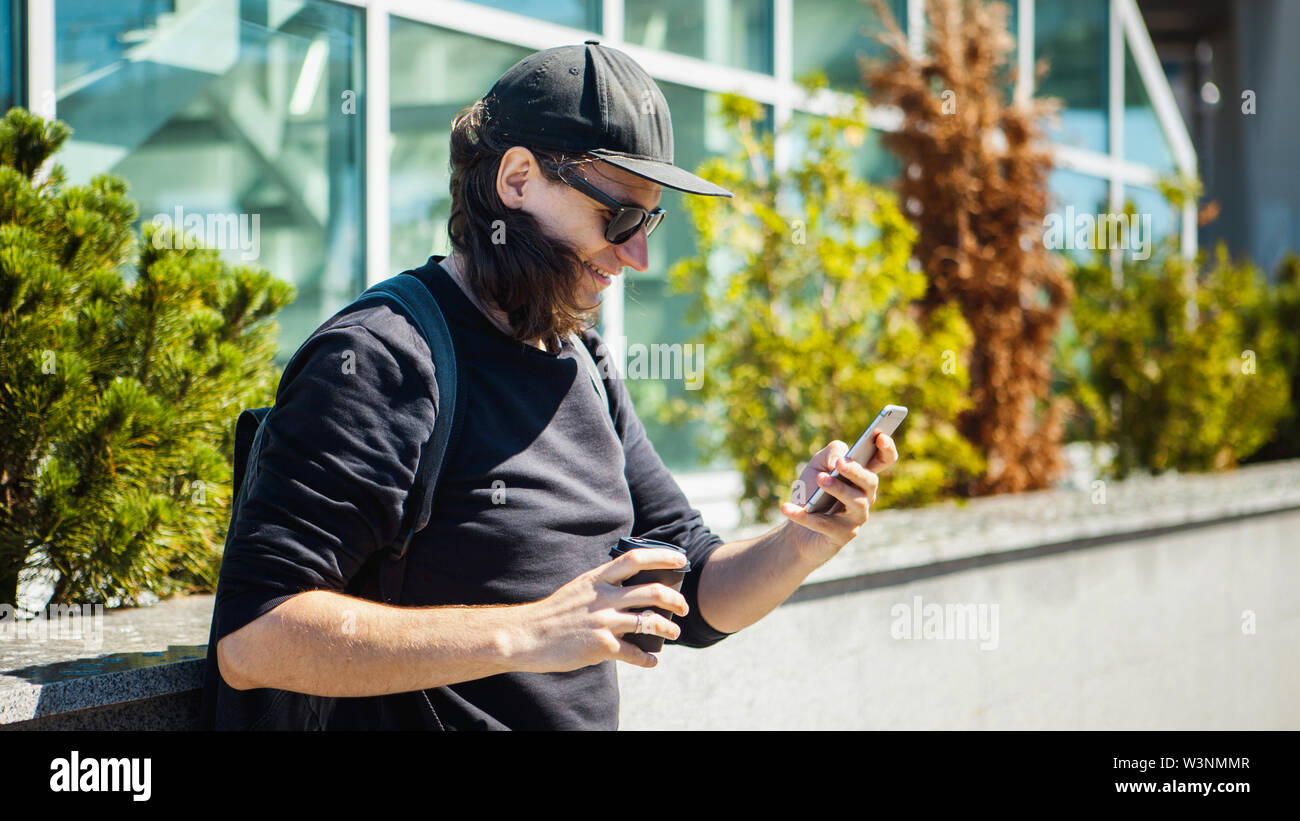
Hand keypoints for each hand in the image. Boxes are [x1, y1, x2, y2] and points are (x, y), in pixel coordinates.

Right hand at [510, 548, 689, 671]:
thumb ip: (604, 585)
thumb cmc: (554, 613)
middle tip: (683, 607)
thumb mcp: (579, 587)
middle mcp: (603, 597)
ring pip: (649, 622)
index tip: (681, 559)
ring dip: (669, 629)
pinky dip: (648, 658)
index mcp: (598, 578)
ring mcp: (603, 621)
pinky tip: (652, 661)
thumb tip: (631, 586)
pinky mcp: (601, 646)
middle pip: (652, 591)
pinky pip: (634, 653)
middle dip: (675, 599)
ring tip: (674, 632)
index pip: (636, 559)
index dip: (663, 556)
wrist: (526, 636)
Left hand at [778, 433, 897, 561]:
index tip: (880, 436)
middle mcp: (865, 497)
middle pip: (871, 481)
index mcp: (861, 476)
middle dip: (856, 471)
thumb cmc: (812, 492)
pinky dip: (804, 516)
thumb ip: (831, 454)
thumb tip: (838, 462)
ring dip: (837, 489)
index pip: (884, 460)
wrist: (797, 529)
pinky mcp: (841, 535)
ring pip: (856, 502)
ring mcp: (856, 517)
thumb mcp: (816, 465)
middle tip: (839, 463)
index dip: (887, 448)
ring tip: (819, 479)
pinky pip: (824, 524)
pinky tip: (786, 507)